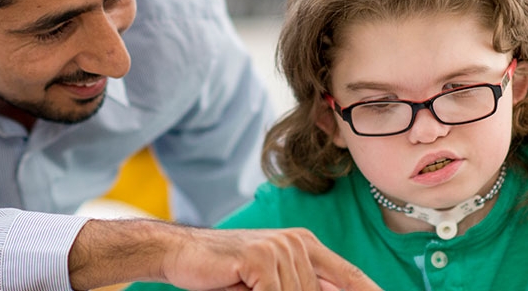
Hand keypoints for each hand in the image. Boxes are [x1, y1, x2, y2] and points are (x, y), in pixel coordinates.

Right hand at [161, 227, 377, 290]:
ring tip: (246, 286)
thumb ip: (302, 286)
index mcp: (304, 244)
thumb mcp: (269, 279)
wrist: (180, 253)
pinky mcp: (260, 259)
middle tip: (262, 289)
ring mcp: (279, 248)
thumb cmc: (224, 271)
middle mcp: (296, 242)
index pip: (348, 275)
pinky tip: (242, 289)